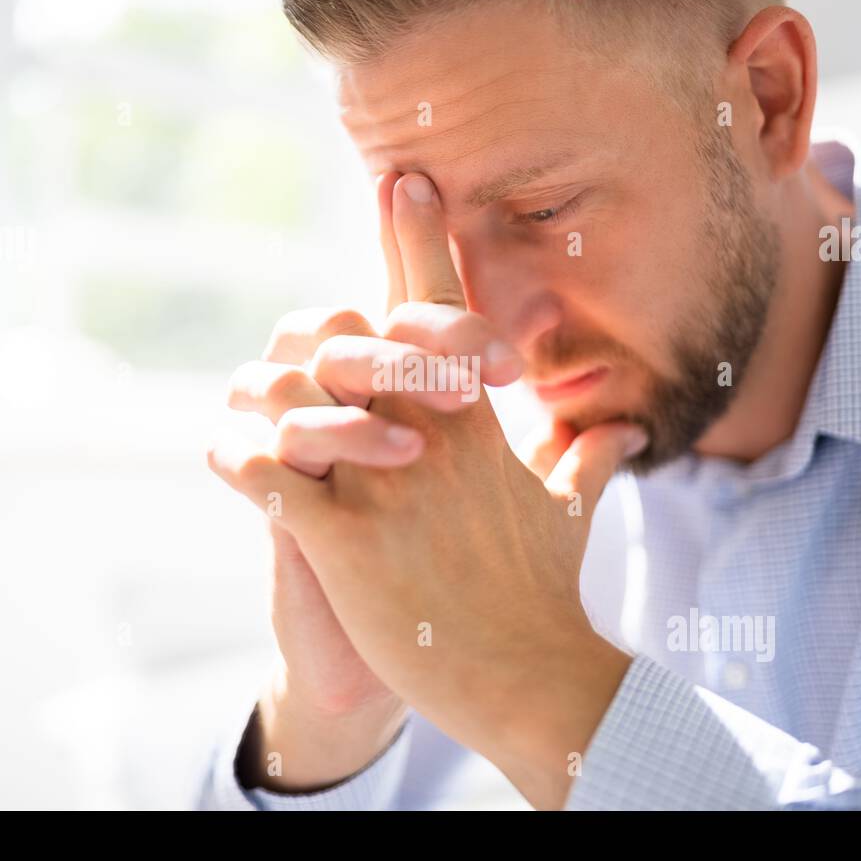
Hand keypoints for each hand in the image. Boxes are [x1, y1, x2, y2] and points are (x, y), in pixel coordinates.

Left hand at [211, 173, 646, 807]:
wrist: (532, 678)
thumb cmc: (544, 593)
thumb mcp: (570, 513)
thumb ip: (588, 458)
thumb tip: (633, 429)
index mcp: (478, 425)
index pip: (446, 313)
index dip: (421, 242)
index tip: (402, 182)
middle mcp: (431, 439)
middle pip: (364, 334)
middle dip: (329, 310)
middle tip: (296, 311)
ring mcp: (386, 488)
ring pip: (298, 396)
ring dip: (267, 391)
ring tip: (246, 402)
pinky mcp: (345, 544)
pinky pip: (267, 477)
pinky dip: (237, 459)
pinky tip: (227, 456)